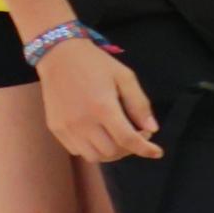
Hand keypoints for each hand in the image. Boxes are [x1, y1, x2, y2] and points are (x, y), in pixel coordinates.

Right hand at [39, 34, 164, 163]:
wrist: (60, 56)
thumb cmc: (96, 64)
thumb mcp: (125, 77)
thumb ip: (139, 104)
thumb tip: (152, 129)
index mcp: (102, 107)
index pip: (127, 139)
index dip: (145, 149)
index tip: (157, 152)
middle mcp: (82, 122)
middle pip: (111, 152)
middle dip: (129, 148)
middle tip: (136, 134)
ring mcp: (66, 127)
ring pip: (93, 157)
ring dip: (111, 152)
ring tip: (118, 137)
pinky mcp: (56, 129)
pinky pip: (77, 151)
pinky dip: (92, 149)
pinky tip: (99, 135)